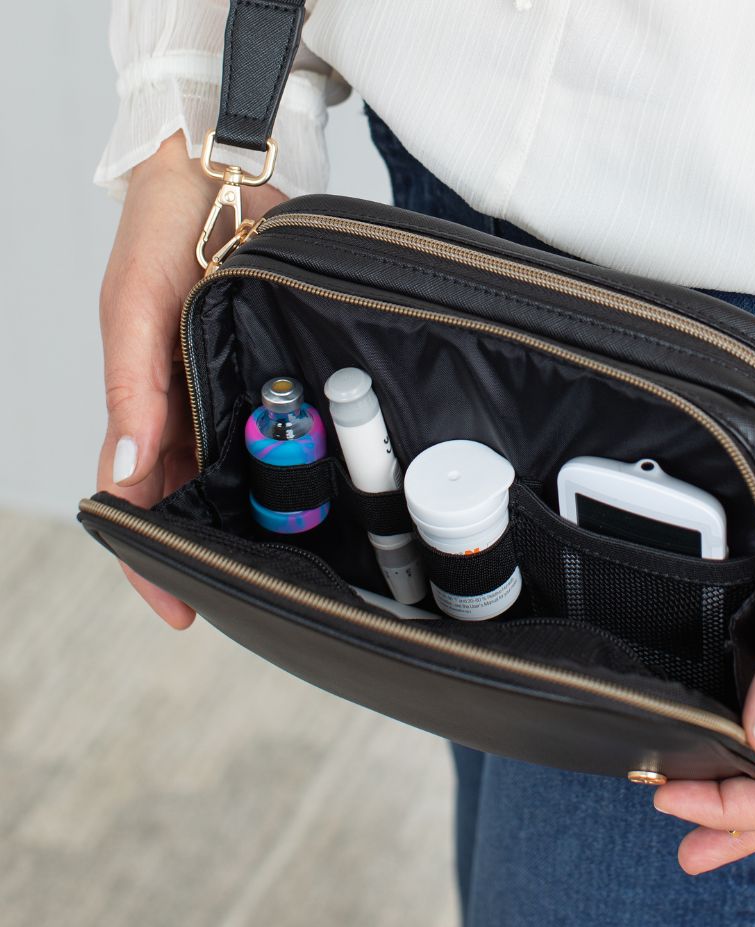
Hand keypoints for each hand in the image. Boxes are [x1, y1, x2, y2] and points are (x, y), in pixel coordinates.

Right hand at [98, 130, 284, 627]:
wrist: (223, 176)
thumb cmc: (161, 235)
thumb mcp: (135, 310)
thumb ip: (131, 388)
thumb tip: (123, 474)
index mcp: (142, 407)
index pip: (139, 502)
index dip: (153, 560)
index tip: (181, 611)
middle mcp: (189, 412)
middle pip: (197, 500)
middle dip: (217, 549)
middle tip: (257, 596)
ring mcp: (233, 396)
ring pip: (244, 474)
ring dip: (262, 515)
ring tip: (295, 564)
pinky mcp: (275, 372)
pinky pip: (283, 431)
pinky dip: (296, 463)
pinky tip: (320, 494)